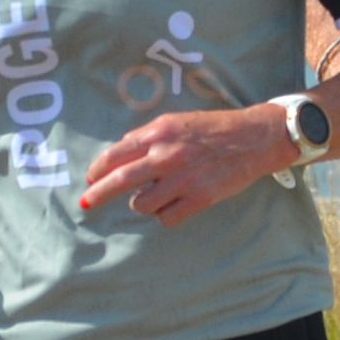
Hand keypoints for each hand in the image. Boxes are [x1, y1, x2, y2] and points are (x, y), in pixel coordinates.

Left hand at [78, 106, 295, 225]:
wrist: (253, 138)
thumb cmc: (212, 128)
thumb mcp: (176, 121)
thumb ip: (148, 136)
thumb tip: (121, 151)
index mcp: (159, 133)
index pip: (116, 154)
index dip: (98, 169)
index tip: (90, 179)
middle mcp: (166, 156)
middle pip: (120, 181)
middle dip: (98, 194)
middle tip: (86, 204)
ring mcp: (183, 179)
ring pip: (142, 204)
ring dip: (143, 203)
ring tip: (157, 194)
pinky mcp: (200, 198)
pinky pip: (166, 218)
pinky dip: (166, 214)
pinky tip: (175, 204)